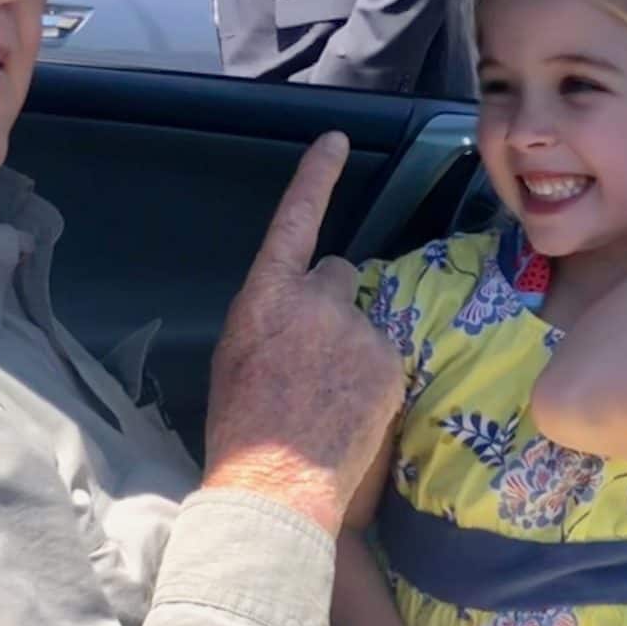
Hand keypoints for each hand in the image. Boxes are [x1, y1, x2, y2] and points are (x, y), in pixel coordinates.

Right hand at [203, 133, 403, 535]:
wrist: (273, 485)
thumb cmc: (241, 430)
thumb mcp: (237, 358)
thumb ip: (273, 320)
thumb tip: (296, 316)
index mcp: (264, 298)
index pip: (295, 221)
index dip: (316, 177)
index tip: (335, 140)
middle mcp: (314, 300)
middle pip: (337, 276)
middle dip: (331, 306)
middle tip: (315, 359)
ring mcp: (355, 329)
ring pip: (362, 324)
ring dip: (353, 348)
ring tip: (329, 400)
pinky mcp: (388, 360)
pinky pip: (385, 357)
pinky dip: (374, 379)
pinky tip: (351, 413)